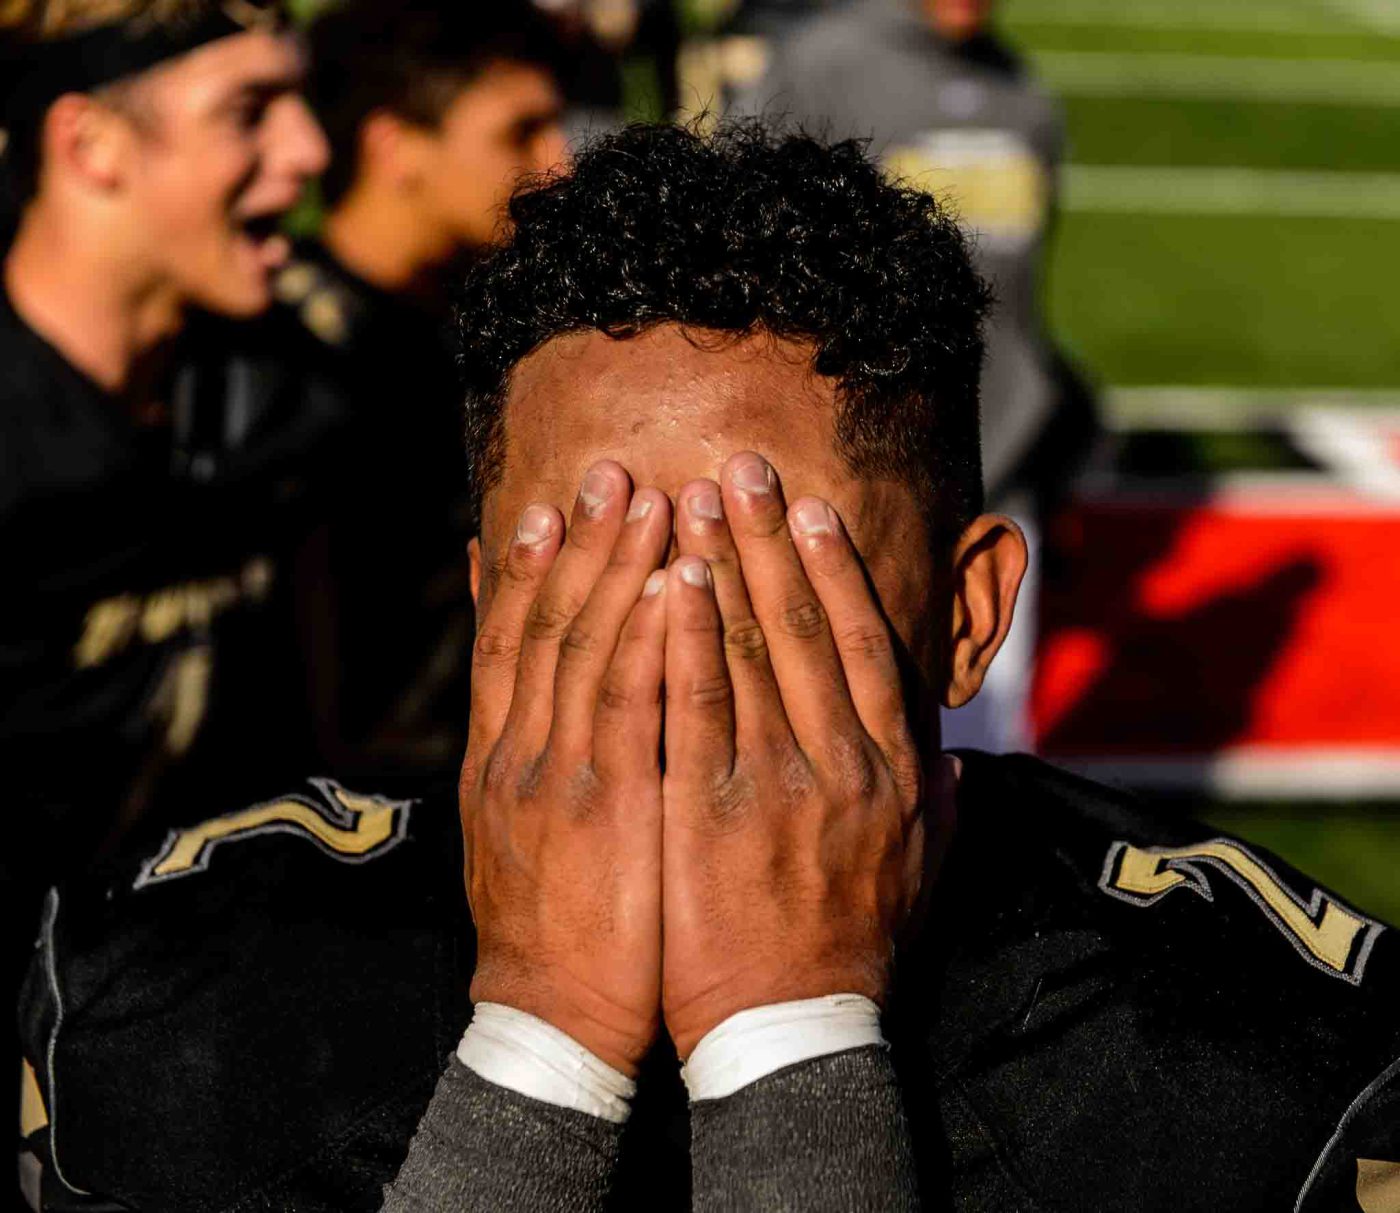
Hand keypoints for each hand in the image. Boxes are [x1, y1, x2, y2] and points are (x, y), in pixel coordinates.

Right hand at [461, 462, 671, 1075]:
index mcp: (499, 756)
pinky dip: (644, 634)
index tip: (548, 503)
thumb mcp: (517, 832)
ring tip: (647, 497)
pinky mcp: (604, 803)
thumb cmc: (551, 924)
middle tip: (607, 471)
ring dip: (615, 565)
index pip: (505, 642)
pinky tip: (673, 583)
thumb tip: (540, 699)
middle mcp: (518, 749)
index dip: (524, 568)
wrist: (550, 1014)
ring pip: (581, 645)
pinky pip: (626, 701)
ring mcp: (555, 772)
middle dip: (575, 543)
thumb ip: (531, 756)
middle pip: (542, 624)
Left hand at [660, 453, 926, 1058]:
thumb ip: (938, 801)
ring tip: (691, 498)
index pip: (864, 645)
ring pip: (748, 651)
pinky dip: (682, 639)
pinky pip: (697, 707)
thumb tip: (951, 752)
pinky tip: (661, 584)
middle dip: (770, 538)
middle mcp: (843, 761)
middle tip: (740, 466)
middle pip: (802, 627)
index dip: (835, 569)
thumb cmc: (853, 946)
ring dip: (719, 566)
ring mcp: (778, 783)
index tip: (810, 507)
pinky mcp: (712, 812)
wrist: (793, 1029)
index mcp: (891, 767)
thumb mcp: (922, 871)